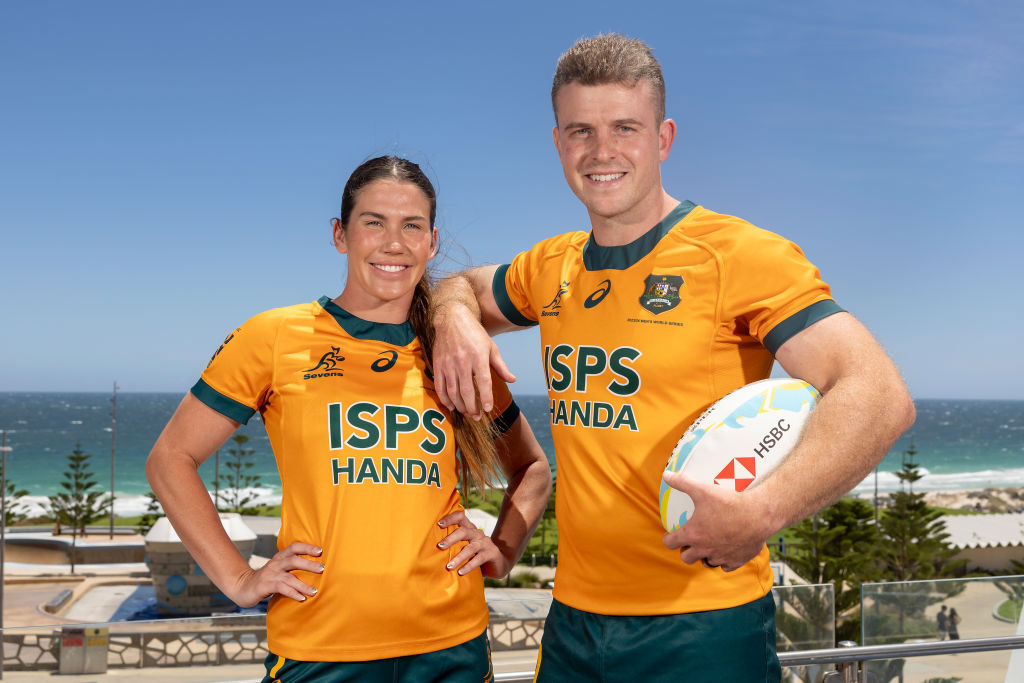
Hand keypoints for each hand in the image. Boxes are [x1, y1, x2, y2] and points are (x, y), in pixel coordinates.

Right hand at [228, 542, 323, 606]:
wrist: (242, 587)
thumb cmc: (266, 579)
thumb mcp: (278, 569)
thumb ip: (292, 567)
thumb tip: (315, 569)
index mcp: (279, 557)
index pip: (294, 547)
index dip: (307, 547)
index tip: (320, 551)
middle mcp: (275, 564)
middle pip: (293, 560)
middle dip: (309, 564)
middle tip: (322, 569)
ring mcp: (269, 574)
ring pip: (288, 577)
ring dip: (303, 584)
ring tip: (315, 591)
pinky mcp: (264, 586)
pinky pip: (281, 588)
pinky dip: (293, 593)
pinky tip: (301, 598)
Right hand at [432, 303, 513, 417]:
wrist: (452, 319)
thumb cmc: (475, 333)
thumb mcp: (491, 347)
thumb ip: (501, 366)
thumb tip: (512, 380)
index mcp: (478, 356)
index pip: (483, 381)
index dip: (486, 397)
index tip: (488, 409)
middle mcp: (462, 360)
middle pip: (466, 390)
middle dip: (472, 407)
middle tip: (477, 416)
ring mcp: (448, 363)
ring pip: (452, 391)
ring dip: (460, 405)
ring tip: (467, 413)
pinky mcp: (438, 364)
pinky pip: (440, 386)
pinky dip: (445, 399)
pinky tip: (452, 406)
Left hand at [437, 510, 512, 578]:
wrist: (498, 563)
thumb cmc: (475, 555)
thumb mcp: (465, 547)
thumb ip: (453, 546)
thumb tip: (430, 550)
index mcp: (470, 529)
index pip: (460, 517)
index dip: (450, 518)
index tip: (439, 524)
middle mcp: (477, 533)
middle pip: (464, 531)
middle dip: (451, 538)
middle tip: (439, 546)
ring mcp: (485, 542)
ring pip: (470, 547)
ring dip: (458, 557)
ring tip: (448, 566)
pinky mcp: (492, 553)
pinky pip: (479, 559)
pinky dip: (469, 566)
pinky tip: (460, 572)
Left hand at [660, 472, 772, 571]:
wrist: (758, 514)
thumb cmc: (730, 502)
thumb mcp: (702, 489)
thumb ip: (682, 482)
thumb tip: (666, 475)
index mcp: (693, 534)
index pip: (671, 543)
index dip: (669, 539)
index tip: (671, 535)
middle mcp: (704, 549)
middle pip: (686, 557)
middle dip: (686, 551)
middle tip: (690, 541)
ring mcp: (720, 557)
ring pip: (706, 563)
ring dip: (705, 556)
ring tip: (707, 546)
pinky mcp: (736, 561)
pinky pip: (725, 567)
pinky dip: (723, 561)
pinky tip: (725, 552)